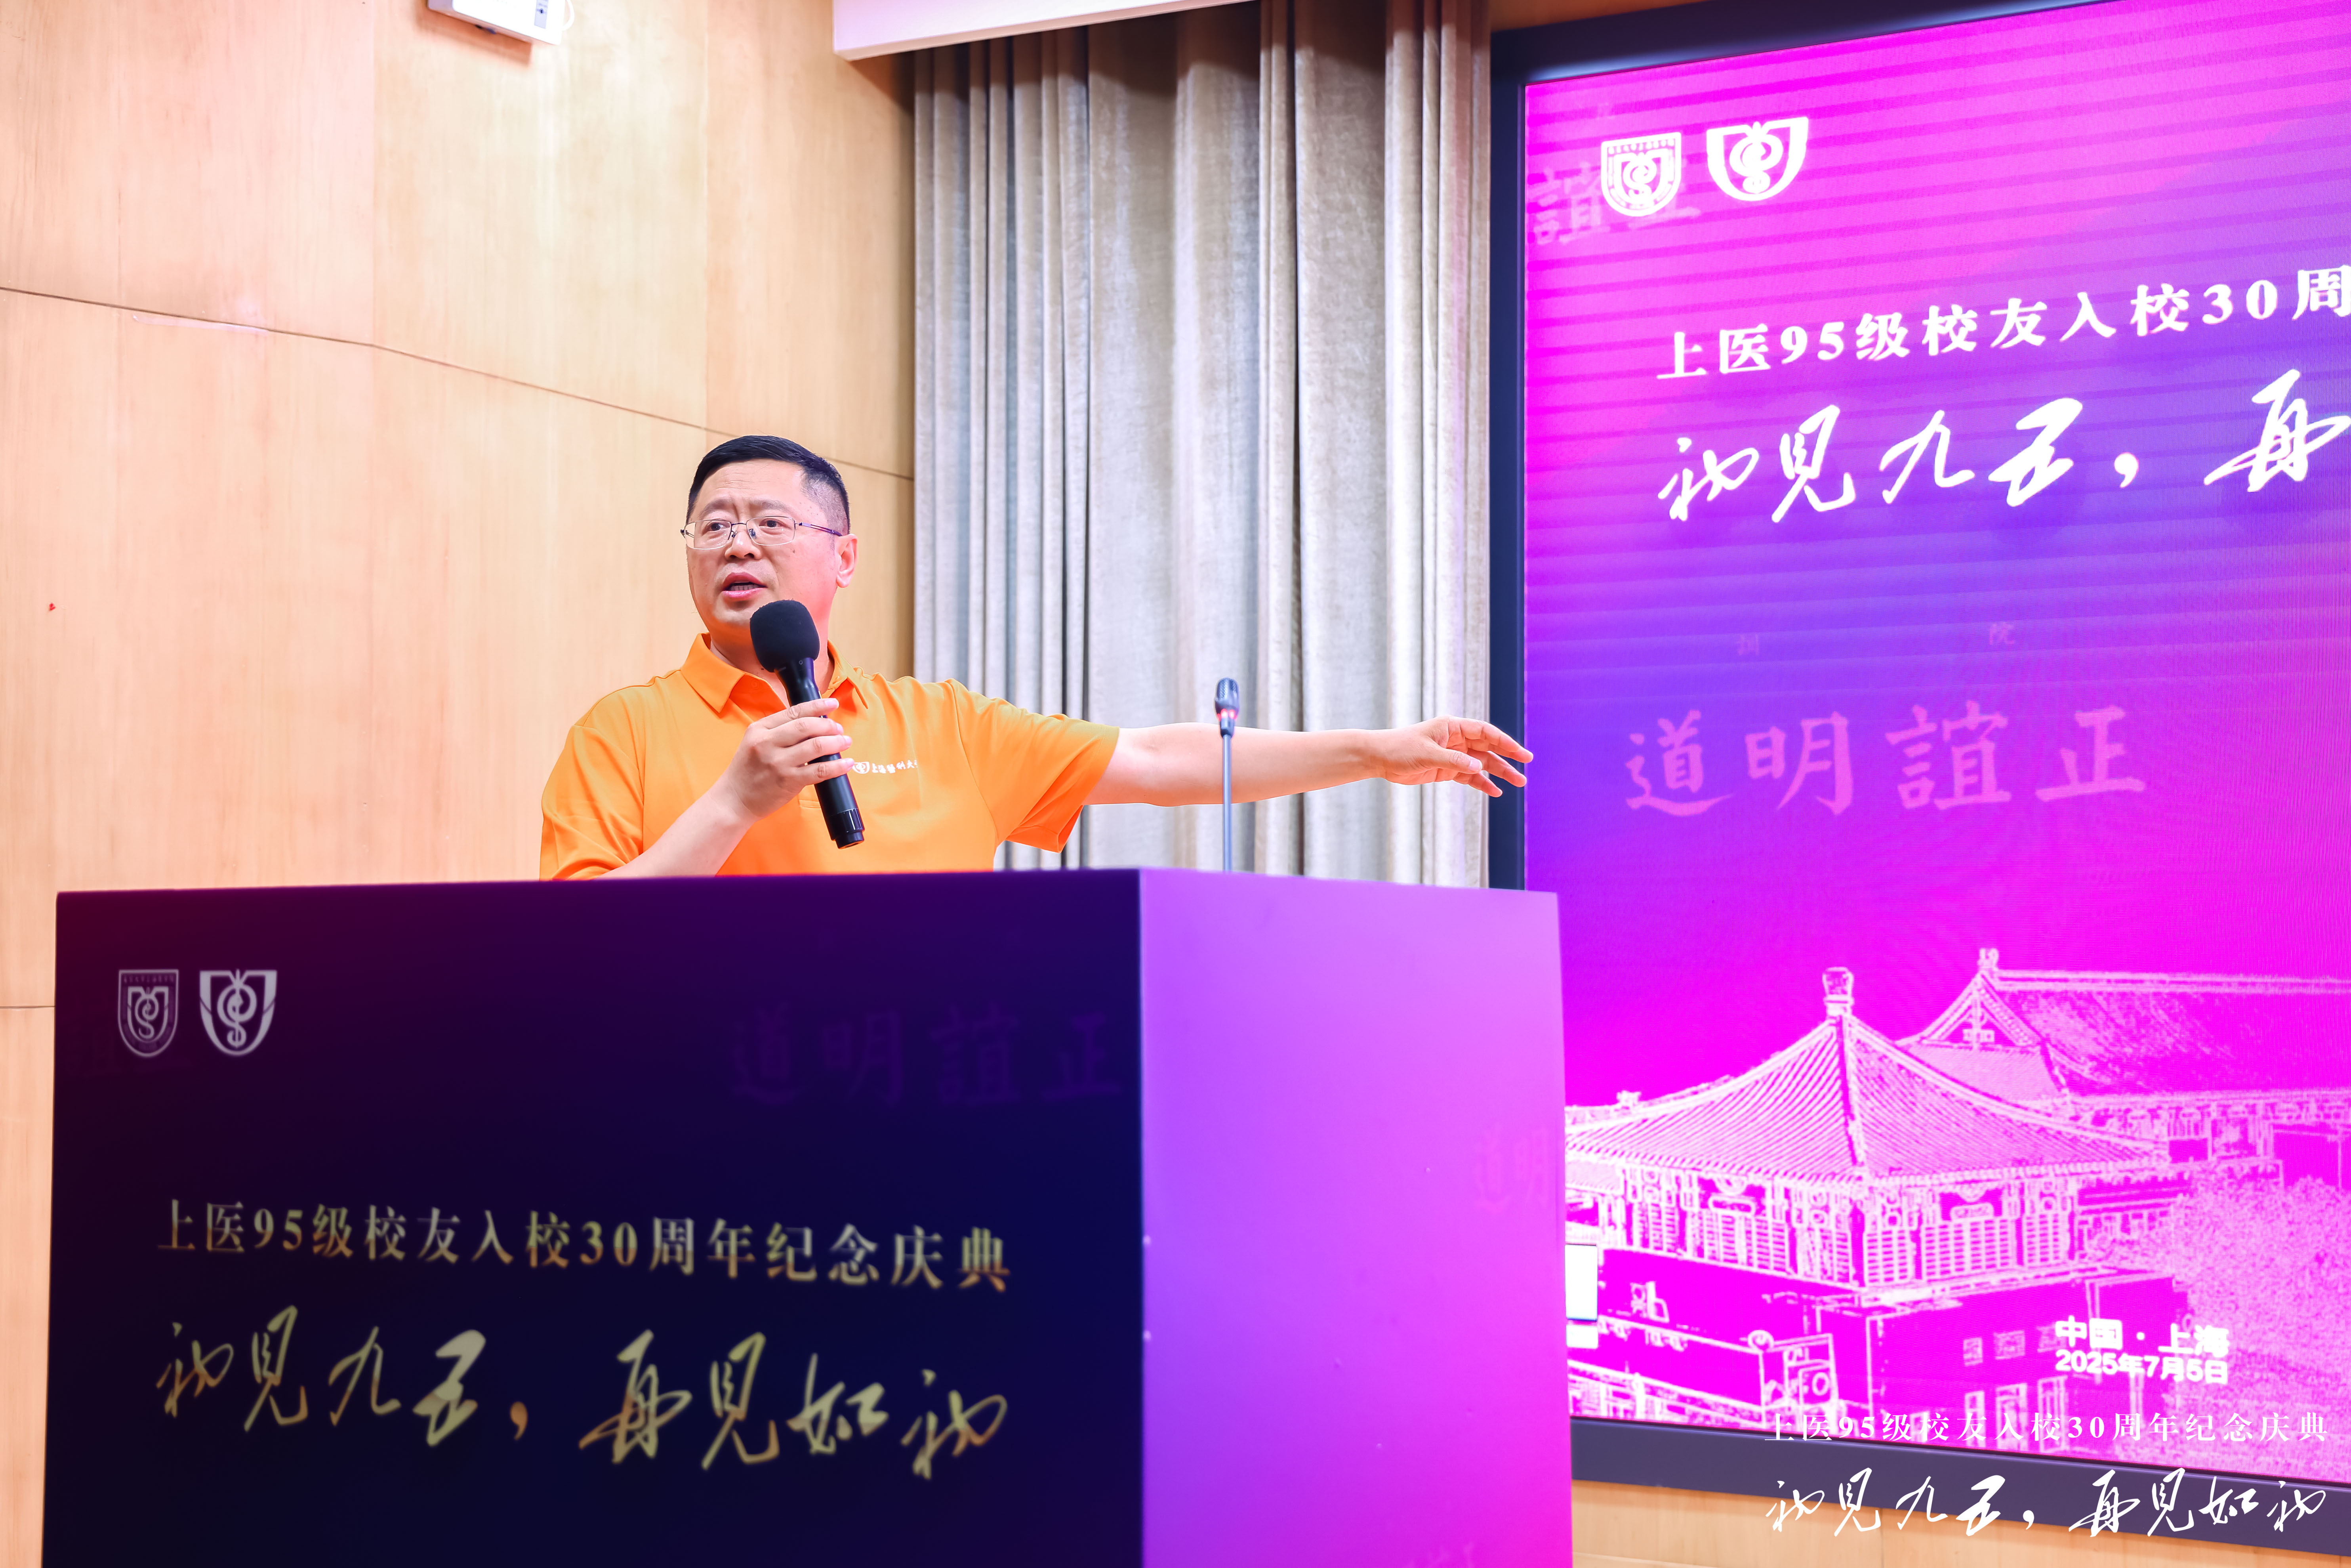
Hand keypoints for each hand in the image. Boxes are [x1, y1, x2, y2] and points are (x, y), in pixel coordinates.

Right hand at [714, 698, 852, 822]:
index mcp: (759, 729)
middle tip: (839, 729)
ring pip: (815, 746)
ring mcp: (778, 762)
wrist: (734, 800)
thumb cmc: (747, 772)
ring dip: (836, 742)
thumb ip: (778, 732)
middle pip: (807, 726)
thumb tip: (811, 723)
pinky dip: (837, 766)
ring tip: (845, 742)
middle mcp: (767, 743)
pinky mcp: (788, 781)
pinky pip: (820, 770)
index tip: (832, 704)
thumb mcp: (754, 743)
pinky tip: (846, 763)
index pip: (793, 712)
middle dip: (828, 725)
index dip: (817, 706)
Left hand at [1369, 718, 1530, 797]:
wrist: (1380, 758)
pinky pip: (1470, 777)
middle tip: (1527, 766)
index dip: (1505, 742)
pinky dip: (1482, 783)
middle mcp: (1456, 740)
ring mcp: (1453, 755)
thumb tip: (1479, 767)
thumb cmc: (1401, 749)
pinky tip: (1495, 791)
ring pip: (1482, 764)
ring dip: (1499, 772)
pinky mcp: (1447, 770)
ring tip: (1518, 782)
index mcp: (1453, 727)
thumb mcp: (1428, 754)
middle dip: (1507, 757)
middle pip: (1488, 748)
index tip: (1521, 753)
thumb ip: (1454, 761)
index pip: (1485, 732)